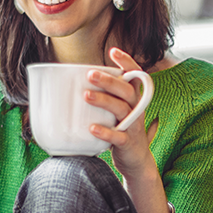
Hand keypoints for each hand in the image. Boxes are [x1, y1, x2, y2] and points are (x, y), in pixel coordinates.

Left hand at [85, 48, 171, 212]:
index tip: (113, 51)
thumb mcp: (118, 111)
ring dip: (104, 101)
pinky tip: (91, 127)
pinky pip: (118, 136)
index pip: (135, 75)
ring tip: (86, 95)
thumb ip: (106, 96)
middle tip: (90, 74)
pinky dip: (105, 131)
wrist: (136, 161)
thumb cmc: (122, 129)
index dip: (127, 62)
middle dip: (109, 80)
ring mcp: (133, 126)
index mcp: (134, 99)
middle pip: (127, 90)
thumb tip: (76, 82)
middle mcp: (136, 109)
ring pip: (122, 109)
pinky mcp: (128, 143)